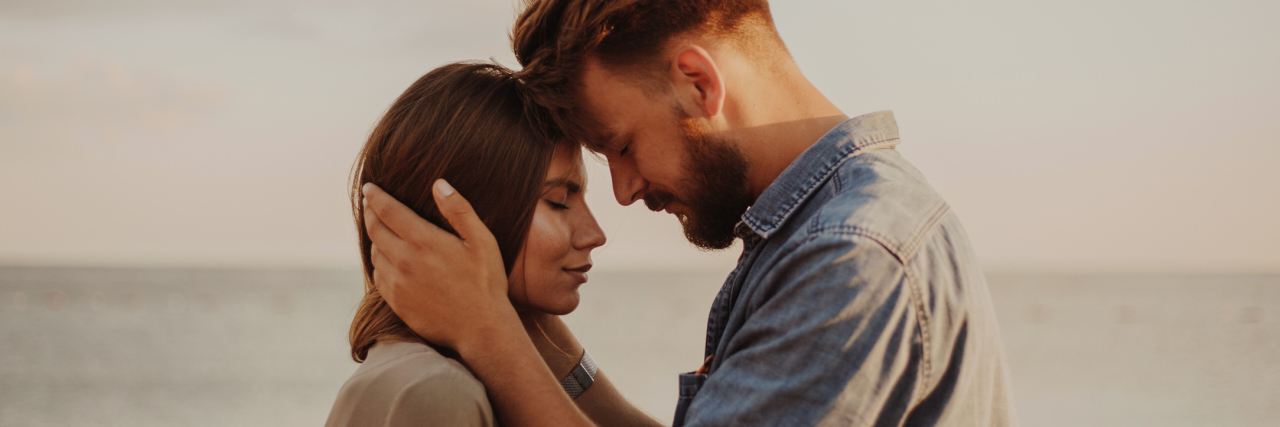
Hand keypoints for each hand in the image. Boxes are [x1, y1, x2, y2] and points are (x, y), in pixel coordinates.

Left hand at [362, 180, 519, 353]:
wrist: (481, 328)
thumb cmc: (486, 282)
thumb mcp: (482, 241)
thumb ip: (459, 210)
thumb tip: (439, 184)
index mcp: (424, 241)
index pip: (387, 210)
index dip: (375, 196)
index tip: (369, 188)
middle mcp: (404, 261)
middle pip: (374, 230)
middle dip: (370, 213)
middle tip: (370, 204)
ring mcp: (398, 284)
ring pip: (375, 254)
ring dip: (375, 239)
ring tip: (381, 231)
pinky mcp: (397, 303)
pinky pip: (378, 278)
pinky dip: (380, 264)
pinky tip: (389, 261)